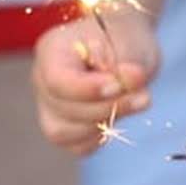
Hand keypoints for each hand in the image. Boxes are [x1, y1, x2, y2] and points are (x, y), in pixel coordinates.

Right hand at [32, 11, 160, 155]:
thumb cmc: (123, 39)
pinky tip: (120, 115)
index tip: (118, 85)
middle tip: (143, 96)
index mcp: (52, 49)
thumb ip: (129, 62)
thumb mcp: (131, 43)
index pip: (57, 80)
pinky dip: (102, 137)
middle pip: (62, 108)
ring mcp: (49, 106)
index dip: (87, 90)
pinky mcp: (64, 127)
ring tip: (137, 102)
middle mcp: (42, 80)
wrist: (123, 45)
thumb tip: (131, 80)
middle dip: (106, 107)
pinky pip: (77, 146)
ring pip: (64, 133)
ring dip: (105, 124)